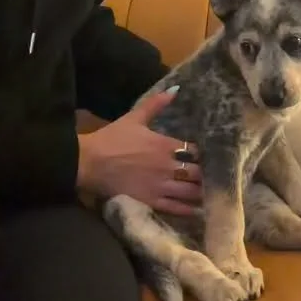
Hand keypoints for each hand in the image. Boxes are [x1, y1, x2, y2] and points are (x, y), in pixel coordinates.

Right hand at [77, 87, 202, 215]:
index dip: (203, 155)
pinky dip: (188, 210)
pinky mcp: (150, 201)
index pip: (195, 151)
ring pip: (190, 191)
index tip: (207, 156)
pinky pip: (174, 208)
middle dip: (205, 174)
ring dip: (200, 192)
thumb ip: (155, 104)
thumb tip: (175, 89)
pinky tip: (196, 210)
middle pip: (197, 173)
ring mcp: (160, 186)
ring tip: (209, 194)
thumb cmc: (111, 138)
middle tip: (212, 177)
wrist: (89, 162)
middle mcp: (167, 166)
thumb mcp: (134, 117)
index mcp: (165, 145)